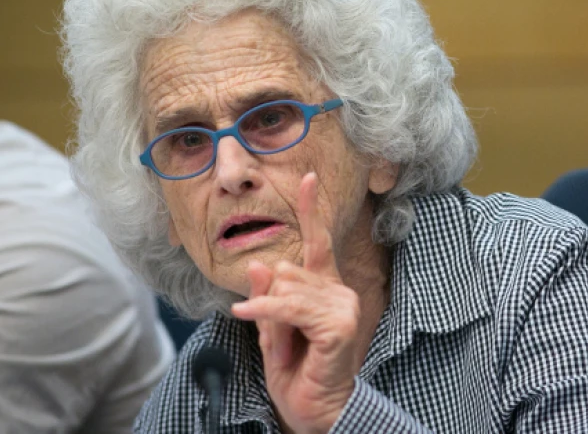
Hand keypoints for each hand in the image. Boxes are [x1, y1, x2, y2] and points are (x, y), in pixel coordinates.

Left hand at [231, 172, 361, 433]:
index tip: (307, 177)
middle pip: (285, 271)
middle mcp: (338, 291)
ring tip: (281, 347)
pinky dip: (264, 313)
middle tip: (280, 339)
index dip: (310, 208)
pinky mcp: (338, 323)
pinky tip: (245, 315)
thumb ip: (265, 297)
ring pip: (286, 289)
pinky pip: (289, 306)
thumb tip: (258, 263)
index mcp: (323, 288)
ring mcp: (342, 306)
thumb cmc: (296, 374)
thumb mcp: (270, 331)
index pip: (317, 241)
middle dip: (269, 303)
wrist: (314, 411)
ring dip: (271, 319)